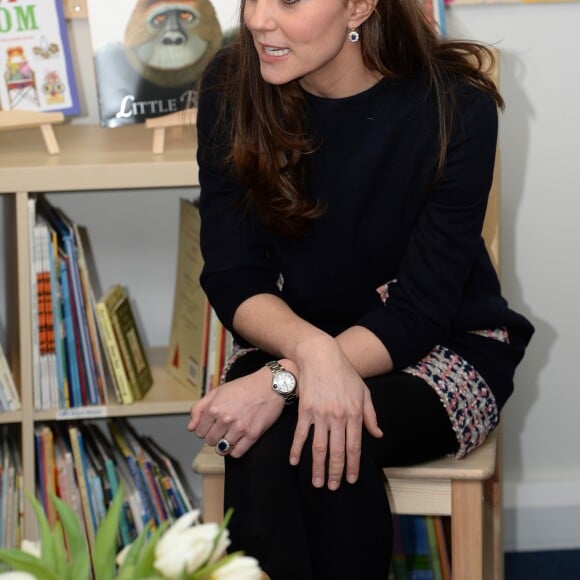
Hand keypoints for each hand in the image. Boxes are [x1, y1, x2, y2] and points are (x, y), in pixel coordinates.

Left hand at [187, 368, 284, 457]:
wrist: (270, 385)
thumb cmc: (244, 387)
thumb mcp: (218, 391)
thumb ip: (200, 408)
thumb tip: (190, 427)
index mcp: (214, 407)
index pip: (199, 432)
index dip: (205, 428)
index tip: (213, 424)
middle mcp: (225, 419)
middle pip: (210, 441)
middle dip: (214, 436)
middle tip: (223, 428)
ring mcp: (239, 428)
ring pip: (222, 449)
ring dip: (224, 444)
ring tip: (231, 434)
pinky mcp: (253, 435)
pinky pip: (237, 453)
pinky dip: (235, 450)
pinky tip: (239, 440)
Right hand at [288, 342, 382, 490]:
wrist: (321, 356)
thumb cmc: (344, 373)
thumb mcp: (363, 391)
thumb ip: (370, 415)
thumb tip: (377, 434)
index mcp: (354, 414)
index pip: (354, 447)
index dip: (353, 466)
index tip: (351, 480)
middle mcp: (338, 417)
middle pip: (337, 451)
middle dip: (335, 473)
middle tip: (332, 487)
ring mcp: (320, 414)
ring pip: (319, 447)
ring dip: (317, 467)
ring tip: (316, 483)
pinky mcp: (305, 410)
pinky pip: (300, 434)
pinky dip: (296, 449)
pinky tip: (294, 461)